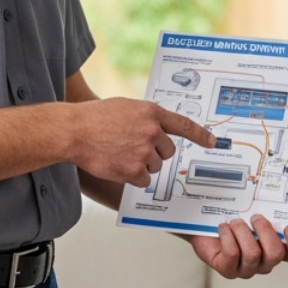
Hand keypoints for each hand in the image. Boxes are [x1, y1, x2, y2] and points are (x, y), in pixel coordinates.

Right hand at [64, 97, 214, 187]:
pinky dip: (133, 177)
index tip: (212, 142)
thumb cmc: (96, 118)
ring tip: (120, 153)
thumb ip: (146, 117)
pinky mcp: (133, 170)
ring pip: (155, 167)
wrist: (74, 131)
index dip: (200, 135)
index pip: (184, 125)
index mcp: (152, 113)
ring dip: (142, 165)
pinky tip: (118, 165)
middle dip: (156, 153)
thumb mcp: (127, 107)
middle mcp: (152, 132)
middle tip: (134, 147)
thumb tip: (159, 129)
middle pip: (168, 152)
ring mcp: (143, 152)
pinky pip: (143, 180)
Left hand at [187, 214, 287, 278]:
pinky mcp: (228, 269)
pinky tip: (224, 227)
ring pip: (253, 254)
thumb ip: (269, 207)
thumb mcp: (255, 209)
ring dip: (242, 231)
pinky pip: (232, 254)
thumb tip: (278, 187)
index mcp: (277, 248)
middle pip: (276, 254)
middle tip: (255, 217)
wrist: (204, 221)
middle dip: (265, 230)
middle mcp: (265, 261)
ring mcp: (247, 268)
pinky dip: (227, 236)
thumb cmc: (234, 215)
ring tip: (235, 222)